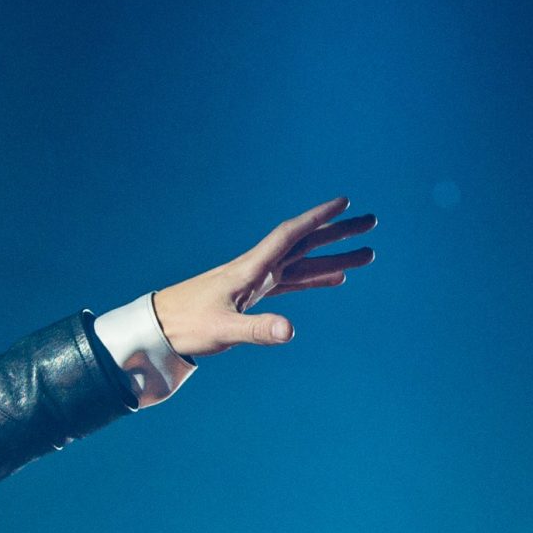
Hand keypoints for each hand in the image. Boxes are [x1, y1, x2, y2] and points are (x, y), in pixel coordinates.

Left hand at [149, 197, 376, 356]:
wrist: (160, 327)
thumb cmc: (187, 325)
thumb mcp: (223, 330)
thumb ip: (256, 330)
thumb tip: (290, 331)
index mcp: (250, 268)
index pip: (289, 235)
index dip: (317, 217)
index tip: (343, 201)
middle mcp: (256, 269)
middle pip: (305, 243)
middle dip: (338, 232)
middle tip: (371, 221)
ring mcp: (256, 281)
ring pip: (303, 262)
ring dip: (334, 257)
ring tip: (367, 255)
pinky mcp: (253, 295)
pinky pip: (292, 282)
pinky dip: (315, 278)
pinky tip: (336, 278)